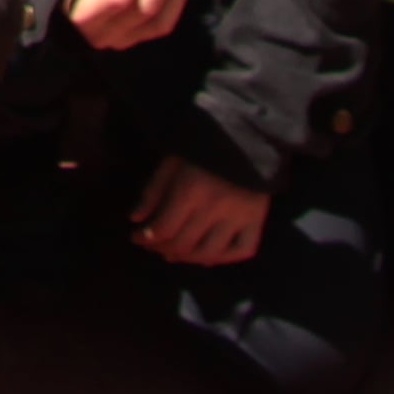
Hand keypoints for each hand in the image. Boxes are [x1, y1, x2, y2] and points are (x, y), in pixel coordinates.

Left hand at [129, 153, 269, 267]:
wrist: (245, 135)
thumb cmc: (201, 146)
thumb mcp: (171, 161)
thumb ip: (152, 190)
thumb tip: (135, 220)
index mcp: (190, 189)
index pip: (163, 229)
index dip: (145, 238)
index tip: (136, 238)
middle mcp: (214, 207)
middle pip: (183, 244)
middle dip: (162, 248)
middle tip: (153, 246)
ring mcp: (238, 216)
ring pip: (209, 253)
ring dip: (187, 259)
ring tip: (174, 254)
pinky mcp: (257, 220)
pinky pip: (241, 251)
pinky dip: (223, 259)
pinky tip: (207, 257)